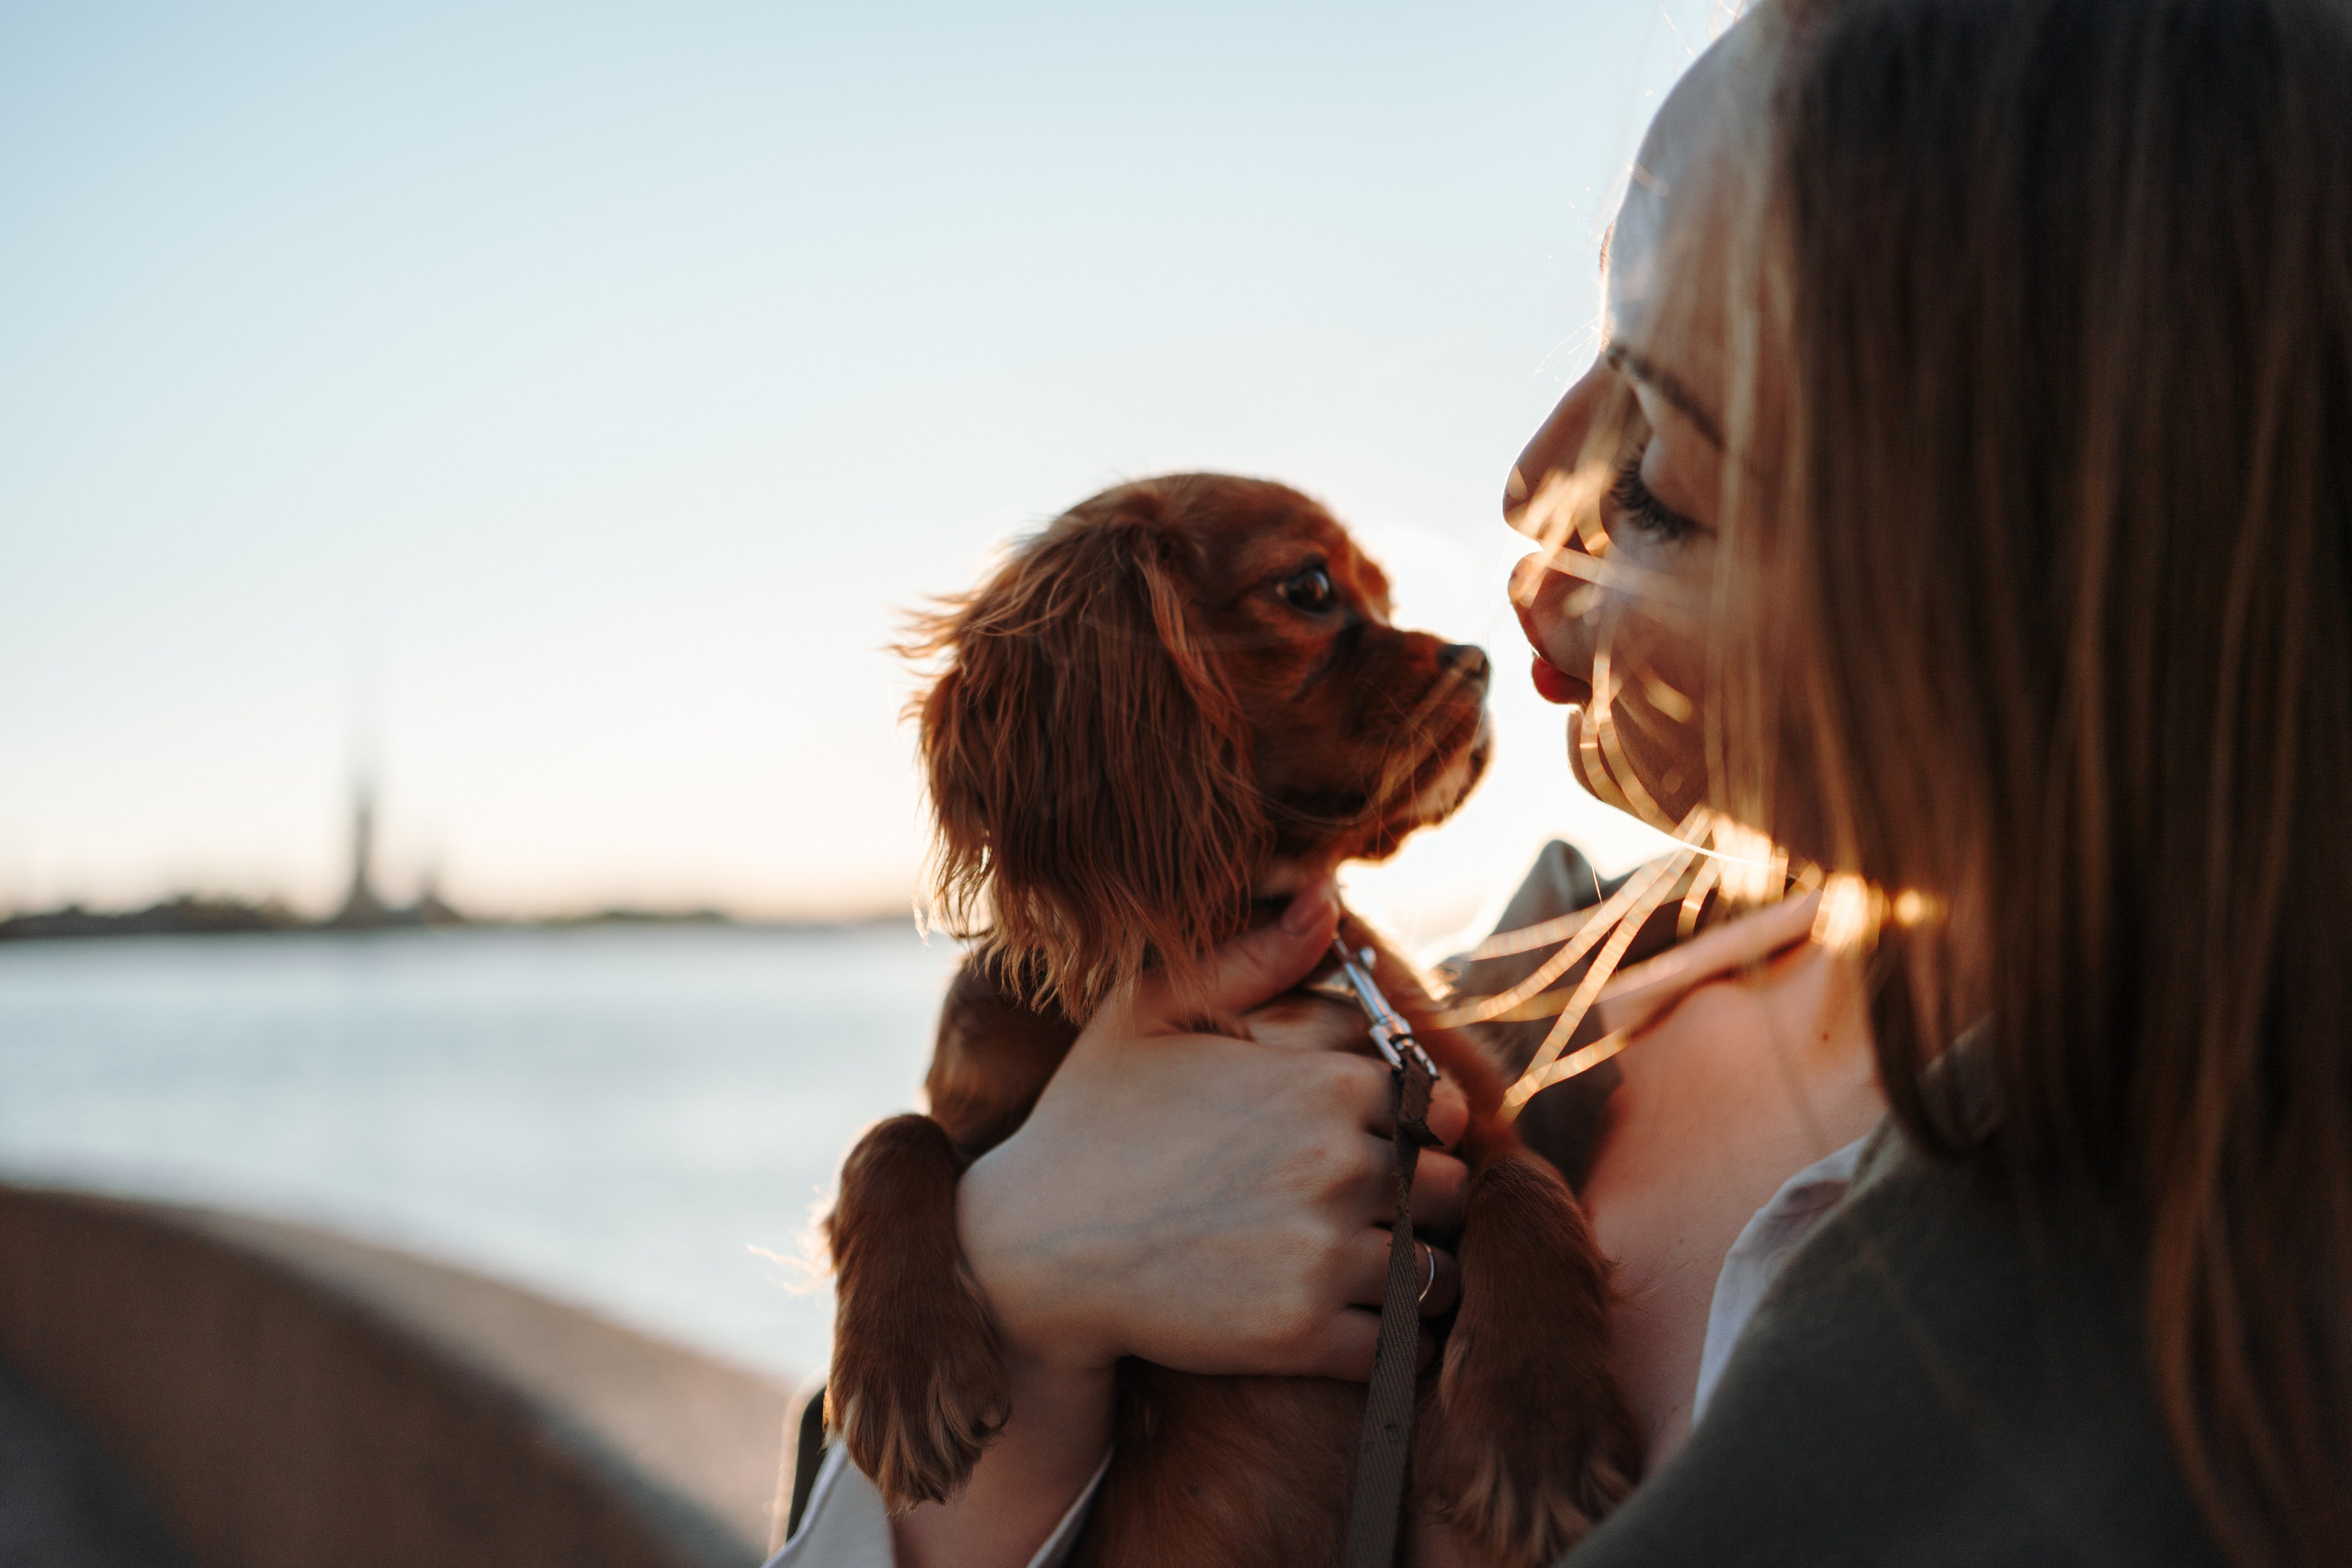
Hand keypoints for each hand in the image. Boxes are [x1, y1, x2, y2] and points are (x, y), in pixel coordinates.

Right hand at [959, 882, 1470, 1382]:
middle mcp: (1339, 1164)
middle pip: (1451, 1189)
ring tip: (1374, 1270)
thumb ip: (1251, 957)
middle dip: (1427, 1199)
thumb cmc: (1090, 1120)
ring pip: (1438, 1271)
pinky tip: (1345, 1320)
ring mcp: (1322, 1253)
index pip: (1440, 1104)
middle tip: (1383, 1211)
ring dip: (1420, 1273)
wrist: (1026, 1248)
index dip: (1422, 1124)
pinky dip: (1386, 1339)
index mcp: (1325, 1083)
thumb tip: (1327, 897)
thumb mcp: (1150, 1013)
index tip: (1387, 1142)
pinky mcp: (1301, 1335)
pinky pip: (1396, 1345)